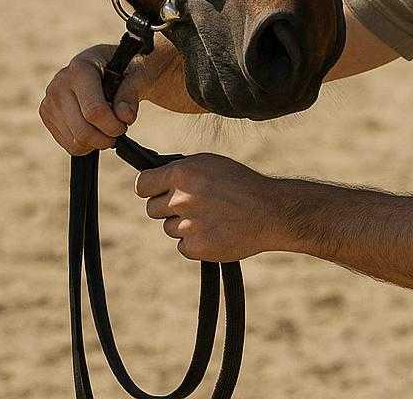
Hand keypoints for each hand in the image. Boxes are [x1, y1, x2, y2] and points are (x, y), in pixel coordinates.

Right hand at [39, 42, 172, 154]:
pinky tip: (94, 128)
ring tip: (107, 127)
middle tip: (118, 130)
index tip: (125, 124)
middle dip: (106, 138)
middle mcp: (60, 82)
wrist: (109, 68)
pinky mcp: (46, 113)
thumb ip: (131, 94)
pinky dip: (86, 144)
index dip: (113, 126)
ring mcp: (50, 99)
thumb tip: (125, 116)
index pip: (94, 110)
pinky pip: (68, 145)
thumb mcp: (138, 75)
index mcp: (81, 68)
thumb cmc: (127, 70)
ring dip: (97, 142)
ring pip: (75, 141)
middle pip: (82, 130)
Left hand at [135, 154, 292, 261]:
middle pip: (152, 209)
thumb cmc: (240, 183)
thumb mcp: (210, 164)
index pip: (142, 185)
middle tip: (192, 205)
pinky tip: (215, 231)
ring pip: (168, 228)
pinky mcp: (197, 248)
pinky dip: (195, 242)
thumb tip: (154, 179)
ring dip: (183, 225)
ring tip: (211, 217)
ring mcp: (188, 226)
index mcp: (183, 174)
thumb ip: (180, 172)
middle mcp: (181, 199)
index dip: (149, 189)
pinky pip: (183, 246)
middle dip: (166, 208)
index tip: (155, 192)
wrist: (270, 212)